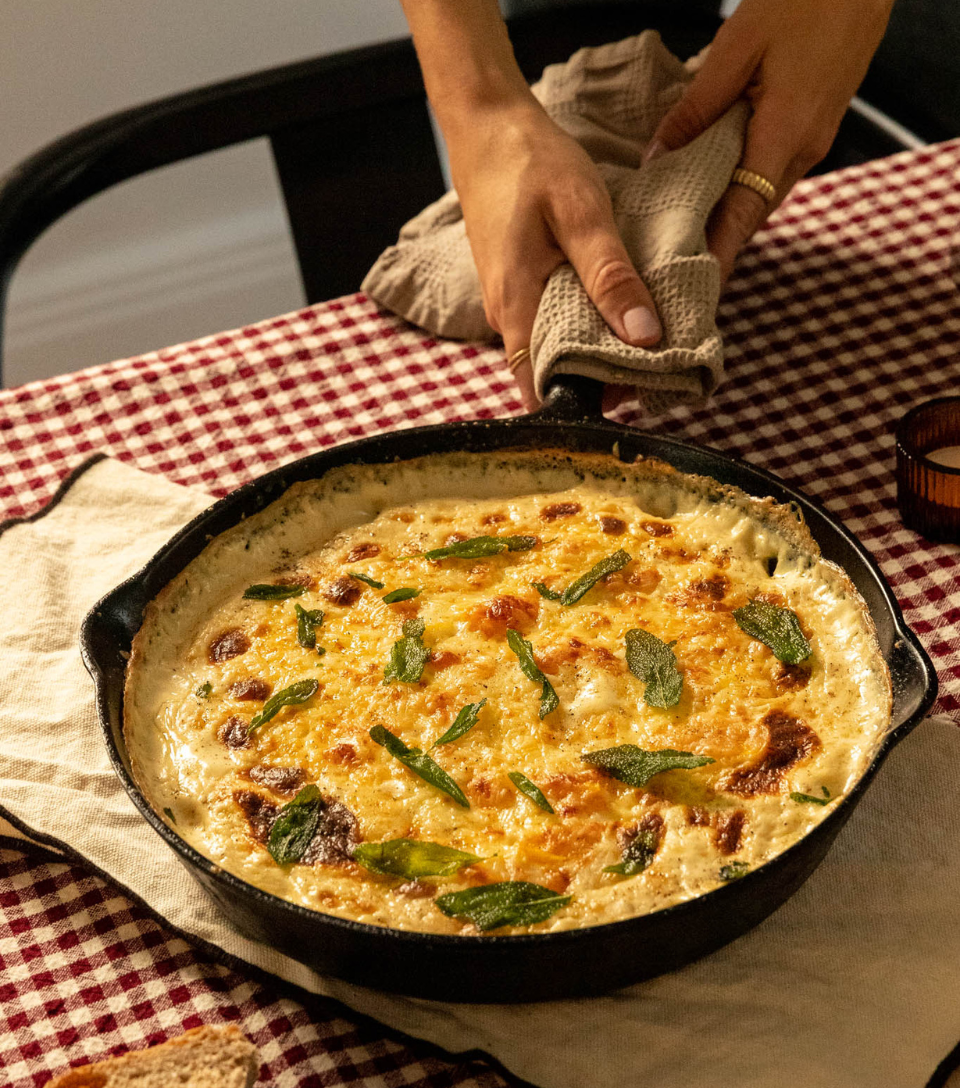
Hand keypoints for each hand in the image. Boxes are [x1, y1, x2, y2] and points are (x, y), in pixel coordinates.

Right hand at [447, 99, 661, 408]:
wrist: (486, 127)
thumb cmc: (531, 163)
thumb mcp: (582, 213)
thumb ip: (611, 276)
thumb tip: (645, 337)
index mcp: (516, 306)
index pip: (541, 388)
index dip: (583, 404)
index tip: (632, 401)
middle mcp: (505, 315)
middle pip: (551, 374)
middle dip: (599, 381)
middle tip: (655, 373)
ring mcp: (508, 302)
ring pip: (553, 348)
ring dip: (594, 352)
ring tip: (646, 344)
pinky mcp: (518, 286)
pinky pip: (551, 323)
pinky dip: (584, 325)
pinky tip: (617, 311)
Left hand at [646, 0, 893, 282]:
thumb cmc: (803, 1)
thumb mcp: (736, 49)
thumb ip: (696, 109)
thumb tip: (657, 158)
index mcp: (785, 133)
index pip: (744, 213)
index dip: (718, 253)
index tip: (692, 285)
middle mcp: (804, 149)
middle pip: (751, 213)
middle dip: (714, 244)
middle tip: (670, 268)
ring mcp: (813, 141)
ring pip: (761, 195)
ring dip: (727, 218)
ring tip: (682, 237)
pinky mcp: (813, 128)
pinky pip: (771, 173)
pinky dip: (741, 189)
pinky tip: (711, 190)